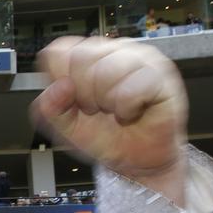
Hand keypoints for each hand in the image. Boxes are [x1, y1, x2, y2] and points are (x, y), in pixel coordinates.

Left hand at [33, 36, 188, 205]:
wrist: (138, 162)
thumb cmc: (106, 137)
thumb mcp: (65, 127)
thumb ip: (50, 107)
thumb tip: (59, 86)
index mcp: (87, 56)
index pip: (59, 51)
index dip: (60, 80)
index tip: (73, 100)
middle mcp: (113, 51)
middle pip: (80, 58)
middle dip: (83, 94)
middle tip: (97, 109)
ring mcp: (139, 58)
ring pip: (107, 69)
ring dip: (106, 101)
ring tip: (115, 111)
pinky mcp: (161, 75)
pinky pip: (132, 87)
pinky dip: (126, 108)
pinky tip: (130, 112)